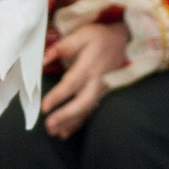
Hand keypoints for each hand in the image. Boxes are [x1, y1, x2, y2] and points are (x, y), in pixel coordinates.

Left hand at [40, 20, 127, 137]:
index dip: (58, 96)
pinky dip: (79, 122)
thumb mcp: (81, 34)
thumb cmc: (99, 37)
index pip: (72, 83)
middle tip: (49, 126)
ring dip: (71, 123)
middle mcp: (97, 80)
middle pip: (82, 102)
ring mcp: (101, 89)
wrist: (123, 40)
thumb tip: (44, 59)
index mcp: (89, 65)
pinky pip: (91, 110)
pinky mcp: (103, 94)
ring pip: (86, 110)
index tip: (44, 107)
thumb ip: (63, 47)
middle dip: (66, 116)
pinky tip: (67, 131)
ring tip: (55, 133)